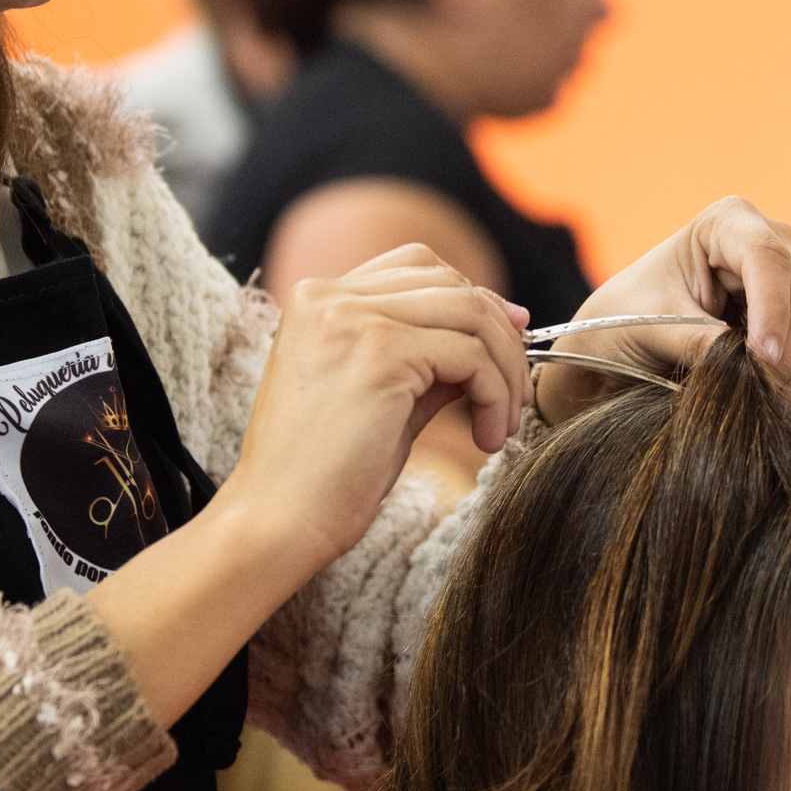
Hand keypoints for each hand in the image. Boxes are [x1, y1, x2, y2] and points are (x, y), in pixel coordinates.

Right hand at [216, 244, 531, 576]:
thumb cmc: (323, 477)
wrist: (276, 524)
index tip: (505, 343)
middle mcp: (328, 295)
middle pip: (450, 282)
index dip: (473, 301)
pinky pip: (470, 355)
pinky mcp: (379, 352)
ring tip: (504, 423)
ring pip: (470, 313)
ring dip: (505, 368)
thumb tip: (497, 333)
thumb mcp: (381, 398)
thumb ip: (428, 358)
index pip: (417, 266)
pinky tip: (488, 439)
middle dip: (499, 335)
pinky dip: (497, 394)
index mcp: (317, 300)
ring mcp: (352, 318)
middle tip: (514, 394)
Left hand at [534, 197, 790, 424]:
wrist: (622, 341)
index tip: (762, 360)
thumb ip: (697, 340)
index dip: (773, 310)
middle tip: (769, 400)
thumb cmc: (626, 317)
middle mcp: (775, 245)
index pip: (768, 258)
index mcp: (728, 225)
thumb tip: (748, 369)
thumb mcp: (650, 326)